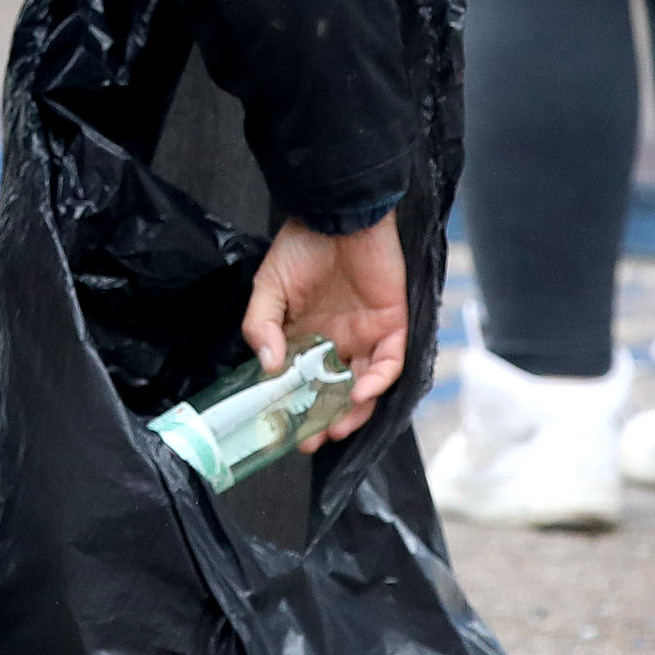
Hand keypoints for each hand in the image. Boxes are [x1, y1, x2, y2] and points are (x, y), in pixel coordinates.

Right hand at [241, 215, 407, 447]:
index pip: (306, 382)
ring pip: (367, 386)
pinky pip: (391, 363)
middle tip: (312, 439)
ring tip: (336, 426)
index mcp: (308, 336)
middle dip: (327, 420)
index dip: (299, 408)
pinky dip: (378, 381)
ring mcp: (367, 335)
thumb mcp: (269, 287)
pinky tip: (360, 392)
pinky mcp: (392, 325)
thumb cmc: (302, 245)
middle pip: (338, 393)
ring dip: (355, 411)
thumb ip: (262, 326)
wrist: (340, 214)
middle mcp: (339, 341)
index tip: (286, 432)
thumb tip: (267, 367)